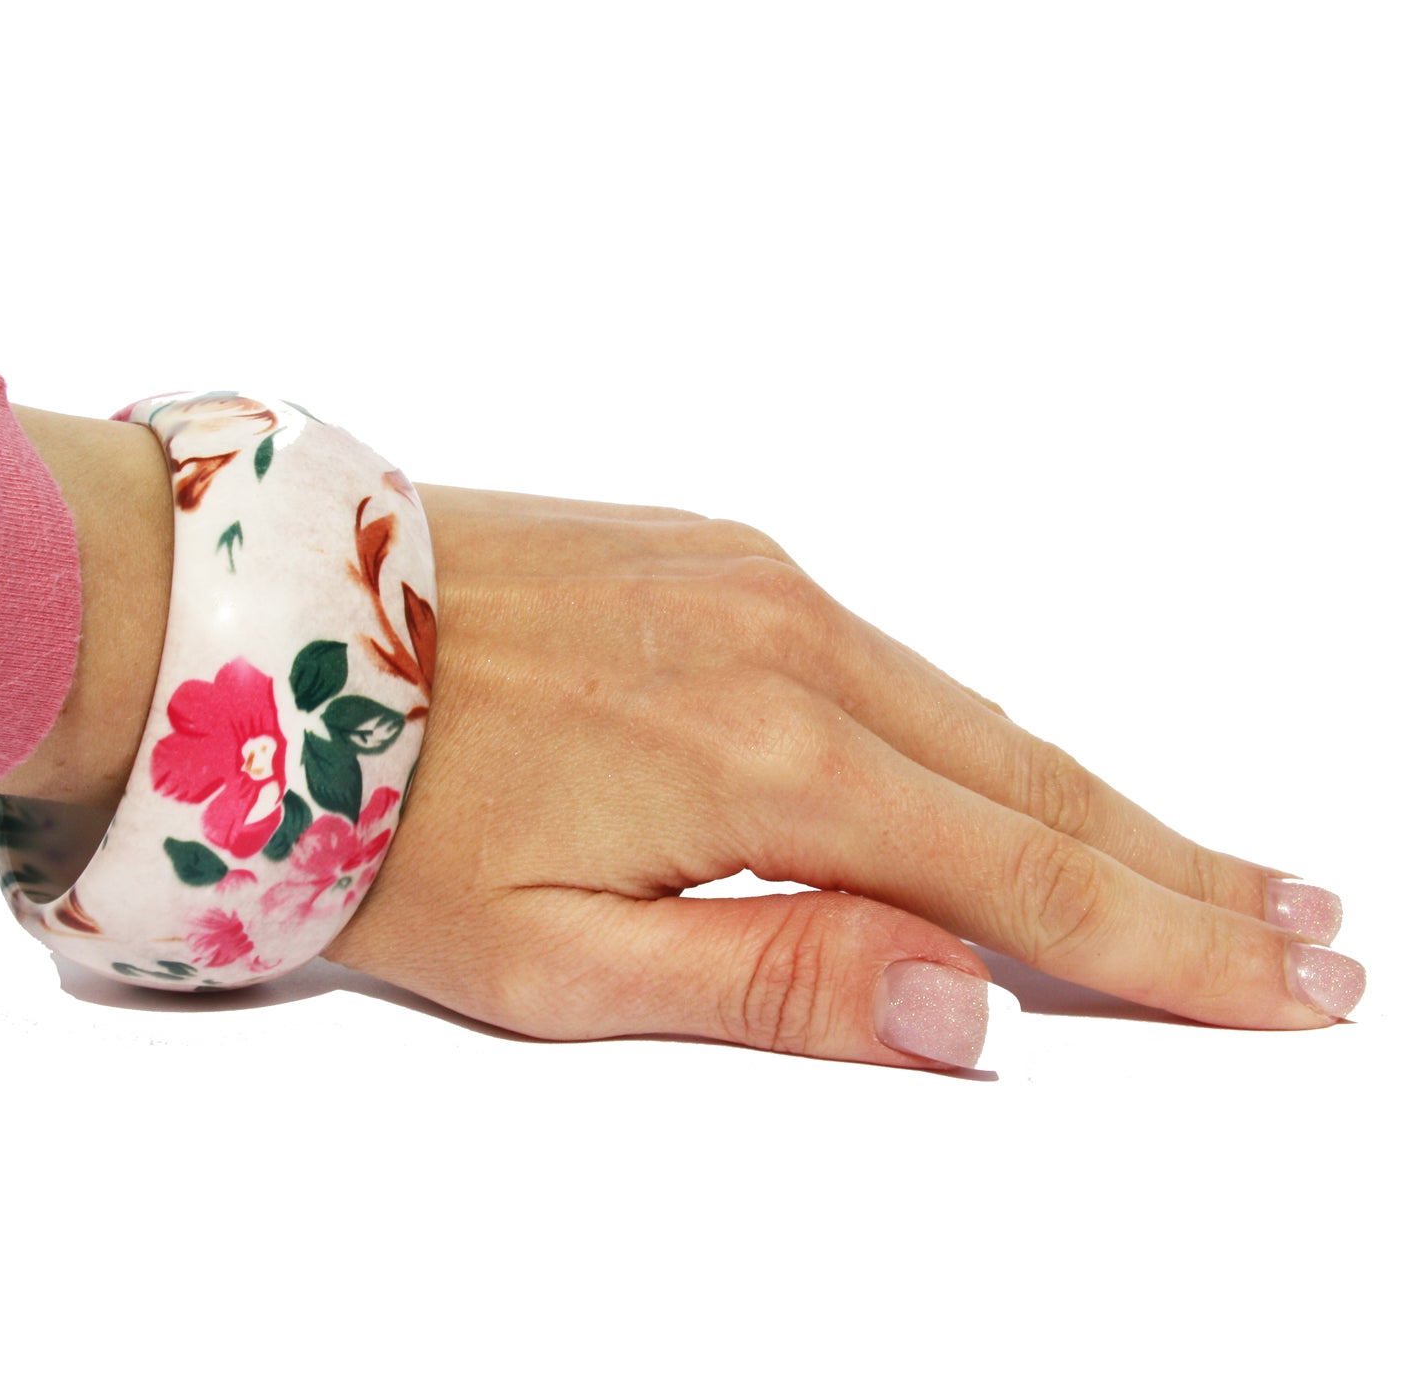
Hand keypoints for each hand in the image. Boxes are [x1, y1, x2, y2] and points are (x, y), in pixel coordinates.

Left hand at [324, 487, 1365, 1068]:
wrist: (264, 629)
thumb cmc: (380, 808)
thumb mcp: (553, 956)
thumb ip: (772, 979)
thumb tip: (963, 1012)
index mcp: (766, 761)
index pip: (1023, 874)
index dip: (1168, 941)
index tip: (1284, 978)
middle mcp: (793, 644)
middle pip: (1034, 778)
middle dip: (1177, 865)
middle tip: (1303, 923)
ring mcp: (762, 583)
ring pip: (971, 710)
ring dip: (1087, 794)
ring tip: (1198, 866)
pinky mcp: (721, 554)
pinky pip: (891, 657)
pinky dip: (975, 727)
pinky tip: (1015, 774)